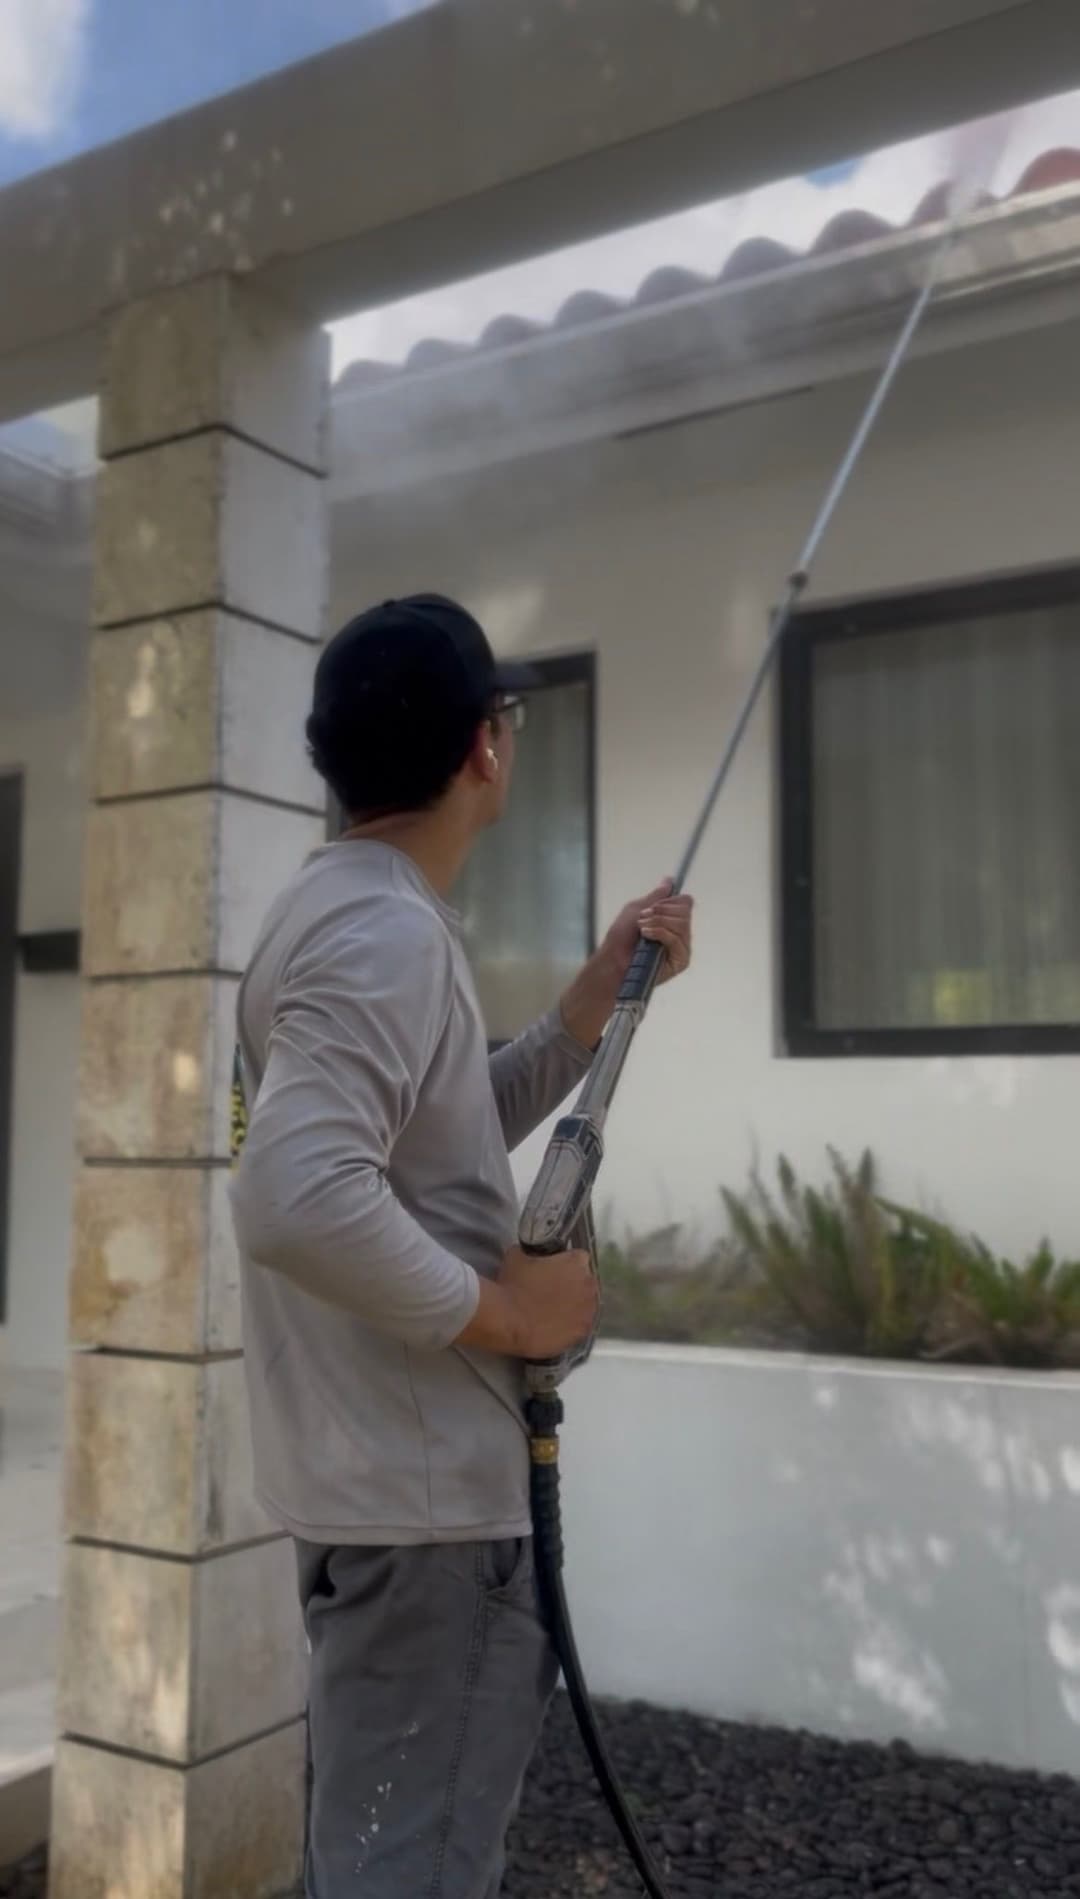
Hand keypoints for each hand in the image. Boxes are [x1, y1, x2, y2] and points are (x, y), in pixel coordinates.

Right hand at [455, 1245, 597, 1359]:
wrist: (510, 1321)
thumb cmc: (513, 1286)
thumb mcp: (516, 1257)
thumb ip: (528, 1252)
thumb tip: (526, 1254)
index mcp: (576, 1262)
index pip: (579, 1257)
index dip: (566, 1263)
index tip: (554, 1269)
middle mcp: (589, 1284)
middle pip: (585, 1281)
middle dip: (572, 1284)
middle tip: (552, 1291)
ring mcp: (588, 1309)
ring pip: (585, 1304)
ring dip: (574, 1305)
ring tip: (553, 1311)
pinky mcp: (583, 1330)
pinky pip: (581, 1325)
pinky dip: (571, 1325)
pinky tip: (555, 1327)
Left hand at [603, 878, 692, 987]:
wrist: (613, 960)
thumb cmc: (621, 937)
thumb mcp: (636, 909)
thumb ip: (656, 896)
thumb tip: (669, 880)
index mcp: (671, 920)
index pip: (685, 903)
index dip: (670, 901)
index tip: (652, 906)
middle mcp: (680, 933)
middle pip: (686, 911)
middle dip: (661, 912)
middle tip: (643, 919)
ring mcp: (682, 947)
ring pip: (682, 924)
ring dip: (658, 922)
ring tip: (642, 930)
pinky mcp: (681, 961)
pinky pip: (677, 939)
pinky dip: (660, 933)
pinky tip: (647, 937)